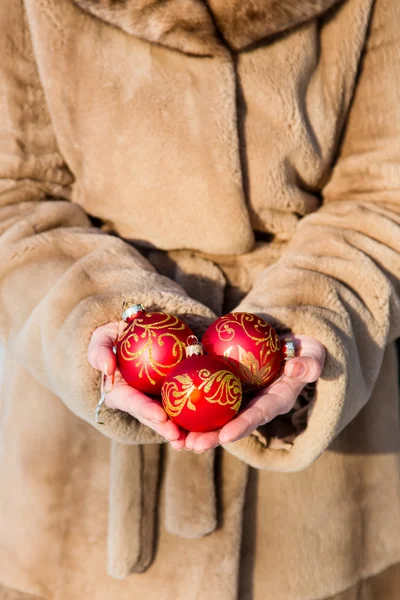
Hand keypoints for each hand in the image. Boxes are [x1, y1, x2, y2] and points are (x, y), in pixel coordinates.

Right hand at [88, 321, 186, 447]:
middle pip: (151, 417)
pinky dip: (193, 417)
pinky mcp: (169, 396)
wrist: (134, 336)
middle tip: (178, 435)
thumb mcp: (102, 338)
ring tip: (193, 441)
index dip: (145, 410)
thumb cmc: (115, 338)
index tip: (160, 415)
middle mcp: (137, 402)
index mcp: (119, 393)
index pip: (131, 402)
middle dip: (164, 428)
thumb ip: (99, 351)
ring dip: (179, 431)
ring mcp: (154, 402)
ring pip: (167, 419)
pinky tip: (207, 426)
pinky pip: (182, 406)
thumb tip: (106, 368)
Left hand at [184, 335, 325, 452]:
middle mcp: (256, 406)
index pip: (258, 415)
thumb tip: (294, 367)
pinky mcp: (229, 390)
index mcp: (276, 401)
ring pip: (218, 418)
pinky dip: (192, 407)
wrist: (292, 348)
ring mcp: (242, 400)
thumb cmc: (305, 350)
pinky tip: (169, 411)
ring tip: (175, 439)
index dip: (242, 426)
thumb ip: (309, 363)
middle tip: (192, 445)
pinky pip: (209, 399)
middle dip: (213, 437)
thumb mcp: (314, 354)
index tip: (226, 436)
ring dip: (197, 429)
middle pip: (233, 425)